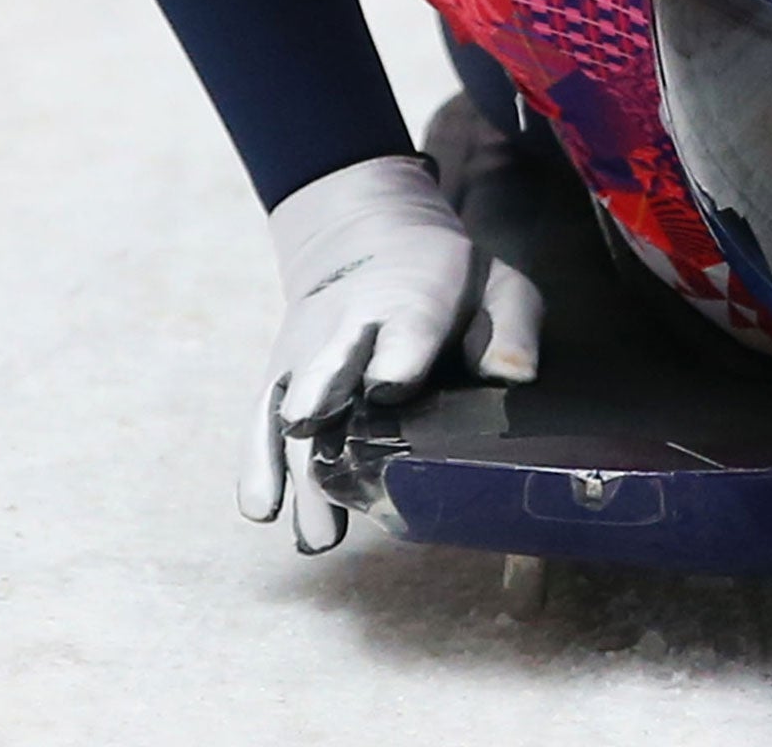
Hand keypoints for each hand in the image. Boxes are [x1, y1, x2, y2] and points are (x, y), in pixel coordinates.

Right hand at [235, 155, 543, 552]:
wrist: (362, 240)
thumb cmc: (446, 276)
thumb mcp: (495, 284)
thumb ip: (510, 325)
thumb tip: (514, 376)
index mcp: (412, 296)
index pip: (405, 327)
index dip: (397, 357)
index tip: (390, 388)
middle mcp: (347, 327)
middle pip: (332, 367)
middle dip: (324, 404)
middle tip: (321, 452)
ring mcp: (306, 356)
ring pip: (294, 409)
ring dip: (300, 469)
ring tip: (318, 530)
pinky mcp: (280, 380)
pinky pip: (260, 421)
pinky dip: (257, 465)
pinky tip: (263, 511)